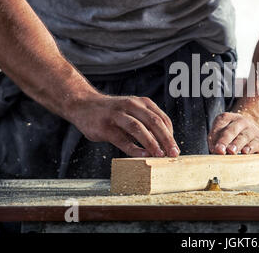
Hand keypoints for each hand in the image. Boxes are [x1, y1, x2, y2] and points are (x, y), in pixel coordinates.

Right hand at [65, 93, 179, 157]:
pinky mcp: (105, 127)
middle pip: (154, 122)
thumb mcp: (132, 111)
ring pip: (138, 128)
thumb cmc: (113, 113)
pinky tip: (143, 155)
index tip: (175, 148)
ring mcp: (117, 115)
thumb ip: (146, 123)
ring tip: (160, 155)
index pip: (162, 118)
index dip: (170, 134)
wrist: (83, 105)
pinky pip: (122, 139)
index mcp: (142, 103)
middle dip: (166, 139)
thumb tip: (164, 144)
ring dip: (152, 142)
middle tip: (173, 154)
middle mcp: (131, 105)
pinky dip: (134, 148)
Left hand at [208, 112, 258, 154]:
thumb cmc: (232, 133)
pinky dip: (250, 148)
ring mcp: (252, 130)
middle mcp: (241, 122)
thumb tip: (214, 151)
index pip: (219, 125)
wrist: (254, 126)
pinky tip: (245, 152)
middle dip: (224, 141)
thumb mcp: (221, 131)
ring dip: (237, 144)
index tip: (212, 148)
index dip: (214, 136)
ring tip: (231, 151)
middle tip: (219, 150)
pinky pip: (256, 144)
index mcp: (227, 118)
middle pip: (231, 131)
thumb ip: (214, 139)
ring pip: (244, 137)